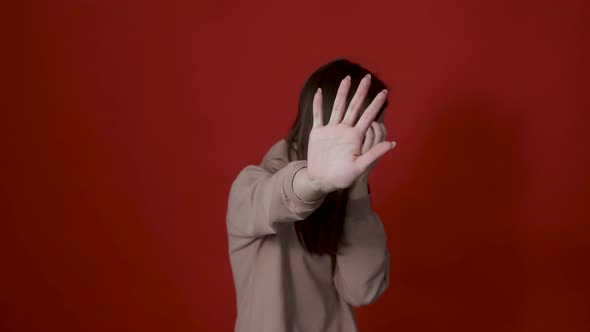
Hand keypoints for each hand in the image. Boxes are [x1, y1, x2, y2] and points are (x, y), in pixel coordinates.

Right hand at [306, 74, 394, 193]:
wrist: (322, 181)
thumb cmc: (342, 177)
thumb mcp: (360, 167)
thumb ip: (374, 154)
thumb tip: (393, 144)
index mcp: (355, 136)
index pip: (368, 116)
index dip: (376, 104)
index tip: (385, 92)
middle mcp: (345, 130)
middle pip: (354, 106)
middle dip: (361, 92)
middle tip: (368, 77)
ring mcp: (331, 130)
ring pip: (338, 107)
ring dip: (342, 93)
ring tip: (347, 78)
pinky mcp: (318, 133)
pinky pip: (318, 115)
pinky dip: (318, 104)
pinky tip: (319, 92)